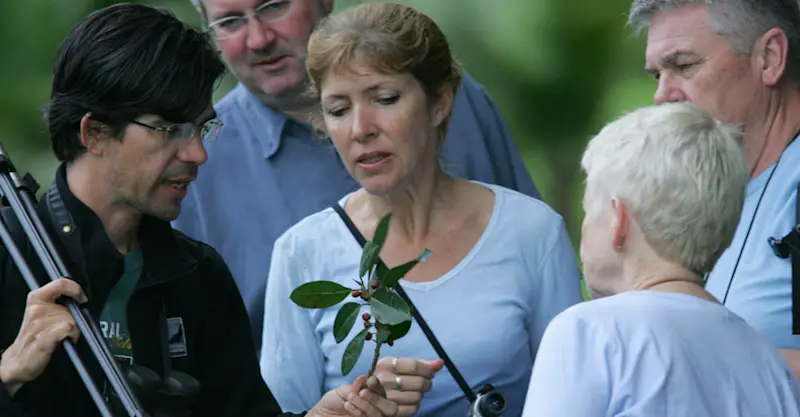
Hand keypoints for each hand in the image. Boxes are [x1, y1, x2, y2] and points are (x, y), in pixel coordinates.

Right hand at [0, 278, 85, 396]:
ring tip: (65, 336)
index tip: (81, 298)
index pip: (61, 283)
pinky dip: (73, 335)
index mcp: (36, 299)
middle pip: (71, 307)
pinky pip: (69, 329)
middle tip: (68, 328)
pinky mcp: (44, 338)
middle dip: (76, 318)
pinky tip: (66, 340)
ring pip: (72, 319)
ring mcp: (39, 324)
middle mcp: (37, 309)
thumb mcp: (43, 313)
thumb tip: (79, 298)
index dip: (76, 289)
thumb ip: (57, 302)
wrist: (19, 361)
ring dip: (75, 328)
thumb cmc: (35, 337)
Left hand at [311, 374, 397, 416]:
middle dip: (377, 398)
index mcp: (372, 397)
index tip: (370, 381)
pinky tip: (348, 406)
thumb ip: (355, 386)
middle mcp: (374, 409)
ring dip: (364, 405)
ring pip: (378, 415)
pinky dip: (358, 412)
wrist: (319, 416)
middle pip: (390, 408)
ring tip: (350, 398)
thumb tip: (365, 378)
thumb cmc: (331, 403)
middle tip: (363, 392)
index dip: (379, 387)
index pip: (383, 392)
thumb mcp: (343, 391)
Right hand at [374, 357, 443, 416]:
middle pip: (418, 382)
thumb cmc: (388, 376)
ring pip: (417, 396)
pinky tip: (411, 399)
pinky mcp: (389, 411)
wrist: (367, 393)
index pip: (414, 365)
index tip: (430, 371)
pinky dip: (416, 404)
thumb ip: (420, 363)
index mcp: (384, 364)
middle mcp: (383, 379)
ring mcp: (385, 396)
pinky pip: (413, 408)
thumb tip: (440, 363)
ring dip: (421, 393)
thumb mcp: (398, 365)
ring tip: (416, 390)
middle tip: (425, 382)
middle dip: (426, 383)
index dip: (427, 369)